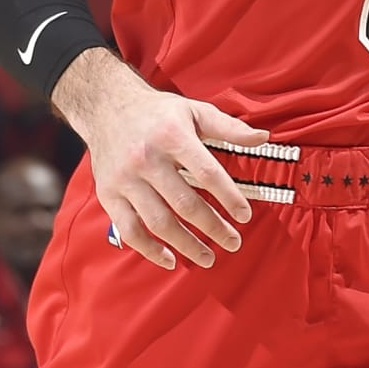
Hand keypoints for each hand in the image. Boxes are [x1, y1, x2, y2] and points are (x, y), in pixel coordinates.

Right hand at [65, 57, 265, 271]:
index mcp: (172, 136)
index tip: (244, 215)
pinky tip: (170, 260)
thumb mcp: (194, 110)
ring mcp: (125, 179)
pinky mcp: (109, 194)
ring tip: (208, 258)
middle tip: (233, 243)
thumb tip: (262, 138)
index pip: (207, 173)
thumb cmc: (157, 113)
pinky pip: (129, 230)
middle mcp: (146, 158)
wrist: (106, 107)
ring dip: (186, 245)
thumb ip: (228, 127)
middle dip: (213, 227)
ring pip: (159, 222)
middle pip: (185, 203)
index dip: (229, 197)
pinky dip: (149, 250)